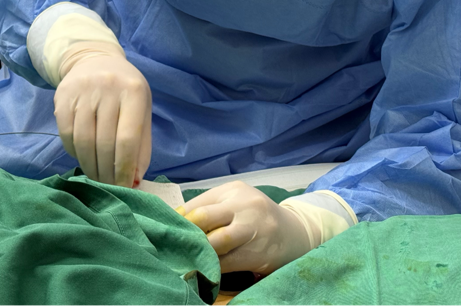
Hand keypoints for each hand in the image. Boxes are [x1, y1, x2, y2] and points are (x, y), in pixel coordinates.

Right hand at [53, 43, 151, 186]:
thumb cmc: (124, 91)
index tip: (123, 187)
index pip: (128, 138)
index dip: (124, 168)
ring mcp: (83, 91)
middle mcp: (108, 88)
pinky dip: (75, 153)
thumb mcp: (141, 110)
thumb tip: (133, 180)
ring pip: (84, 141)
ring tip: (96, 177)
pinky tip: (83, 159)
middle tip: (109, 187)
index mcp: (134, 91)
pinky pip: (66, 134)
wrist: (95, 59)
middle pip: (105, 142)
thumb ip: (141, 145)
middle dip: (107, 172)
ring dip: (90, 166)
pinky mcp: (63, 97)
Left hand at [178, 181, 312, 274]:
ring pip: (215, 242)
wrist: (294, 233)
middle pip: (203, 217)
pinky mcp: (258, 252)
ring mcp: (253, 228)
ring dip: (198, 253)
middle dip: (185, 235)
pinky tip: (203, 271)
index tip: (165, 233)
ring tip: (186, 260)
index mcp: (233, 190)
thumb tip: (174, 222)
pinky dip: (211, 268)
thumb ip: (211, 209)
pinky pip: (227, 263)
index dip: (177, 221)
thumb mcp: (237, 203)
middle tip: (172, 247)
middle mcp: (244, 205)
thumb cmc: (256, 218)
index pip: (196, 204)